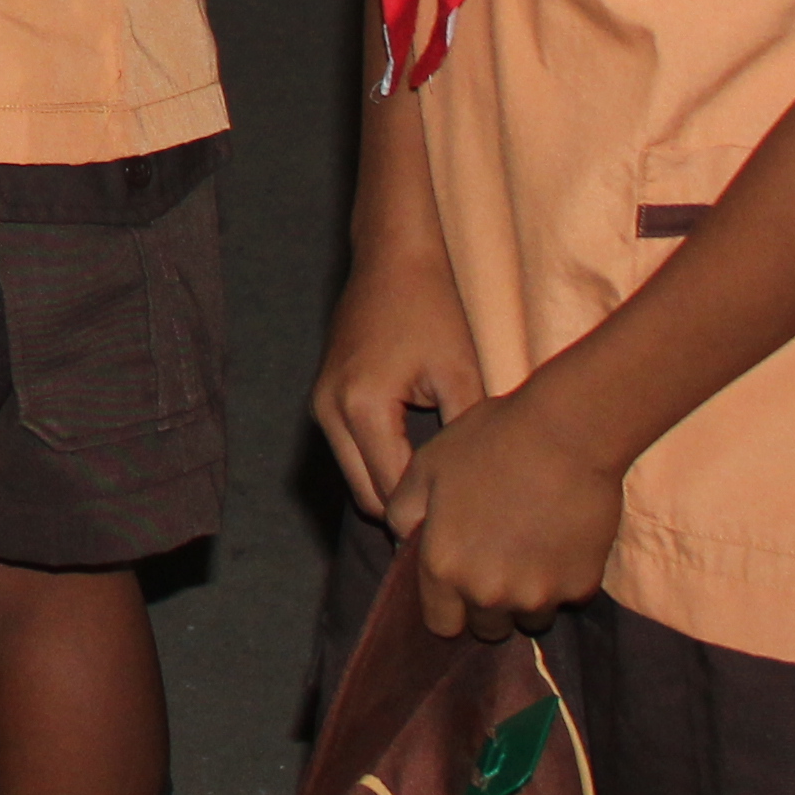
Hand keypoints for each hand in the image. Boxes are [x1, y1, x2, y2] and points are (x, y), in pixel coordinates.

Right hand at [309, 241, 492, 524]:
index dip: (430, 521)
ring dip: (392, 492)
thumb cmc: (431, 310)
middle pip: (367, 497)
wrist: (391, 258)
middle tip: (459, 527)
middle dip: (408, 515)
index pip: (393, 493)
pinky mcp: (324, 397)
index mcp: (362, 408)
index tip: (470, 537)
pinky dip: (379, 467)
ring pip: (355, 479)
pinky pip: (350, 453)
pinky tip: (421, 469)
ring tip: (444, 502)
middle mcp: (329, 411)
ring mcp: (320, 404)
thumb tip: (474, 495)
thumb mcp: (461, 375)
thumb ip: (462, 439)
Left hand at [381, 387, 620, 641]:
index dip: (447, 607)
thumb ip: (402, 513)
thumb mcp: (425, 468)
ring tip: (528, 550)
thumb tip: (402, 542)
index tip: (456, 587)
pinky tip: (558, 539)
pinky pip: (565, 597)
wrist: (565, 435)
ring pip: (528, 617)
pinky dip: (561, 579)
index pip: (441, 625)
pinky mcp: (581, 587)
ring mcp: (539, 594)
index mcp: (444, 567)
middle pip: (487, 627)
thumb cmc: (488, 443)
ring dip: (525, 596)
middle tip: (495, 563)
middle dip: (486, 605)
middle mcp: (489, 593)